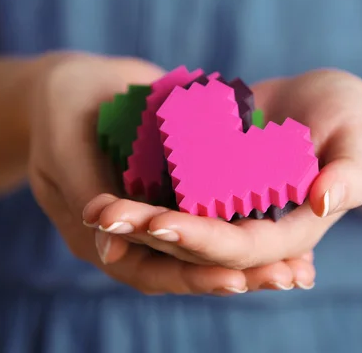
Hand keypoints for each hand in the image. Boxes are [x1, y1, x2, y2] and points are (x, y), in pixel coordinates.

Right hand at [28, 53, 313, 293]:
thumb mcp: (64, 147)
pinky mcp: (185, 186)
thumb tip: (105, 235)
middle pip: (189, 264)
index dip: (191, 275)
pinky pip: (221, 206)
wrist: (79, 81)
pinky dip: (253, 215)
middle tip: (287, 278)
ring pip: (211, 241)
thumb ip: (83, 190)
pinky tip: (295, 213)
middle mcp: (136, 232)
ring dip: (255, 257)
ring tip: (300, 267)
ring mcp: (163, 209)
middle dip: (239, 274)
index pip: (148, 269)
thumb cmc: (61, 108)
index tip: (236, 279)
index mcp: (99, 235)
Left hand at [88, 69, 361, 270]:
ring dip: (136, 219)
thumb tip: (323, 201)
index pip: (242, 248)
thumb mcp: (360, 137)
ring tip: (93, 208)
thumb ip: (351, 173)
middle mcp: (253, 227)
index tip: (160, 224)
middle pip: (198, 242)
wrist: (325, 103)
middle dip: (151, 233)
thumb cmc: (352, 118)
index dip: (201, 240)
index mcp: (290, 232)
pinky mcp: (210, 181)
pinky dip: (141, 192)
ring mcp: (228, 206)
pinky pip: (173, 192)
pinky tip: (104, 183)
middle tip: (103, 217)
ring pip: (177, 222)